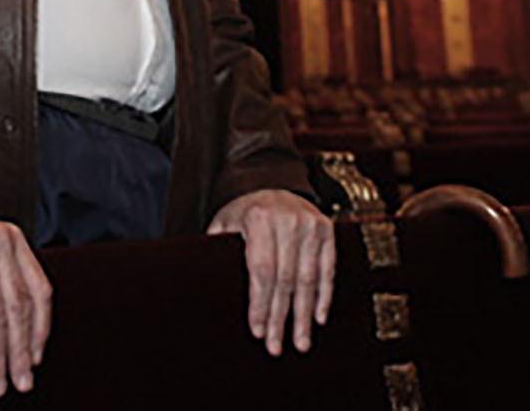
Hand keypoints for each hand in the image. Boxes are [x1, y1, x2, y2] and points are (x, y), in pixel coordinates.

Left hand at [206, 190, 334, 355]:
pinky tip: (318, 318)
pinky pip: (328, 269)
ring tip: (300, 342)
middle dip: (280, 318)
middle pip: (285, 280)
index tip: (257, 331)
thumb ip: (217, 252)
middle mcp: (288, 221)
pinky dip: (324, 296)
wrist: (272, 183)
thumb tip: (202, 288)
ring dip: (304, 315)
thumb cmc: (243, 211)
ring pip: (309, 279)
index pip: (262, 271)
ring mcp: (310, 225)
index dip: (260, 305)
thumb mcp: (224, 224)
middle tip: (276, 346)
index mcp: (259, 219)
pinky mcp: (327, 229)